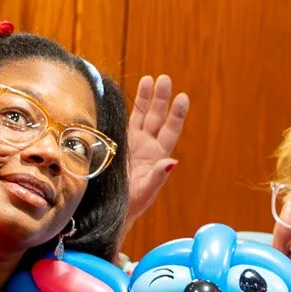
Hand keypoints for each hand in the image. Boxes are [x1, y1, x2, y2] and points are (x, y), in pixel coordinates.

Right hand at [123, 74, 189, 224]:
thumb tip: (172, 161)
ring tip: (149, 79)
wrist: (108, 212)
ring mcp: (131, 144)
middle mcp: (146, 147)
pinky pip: (123, 122)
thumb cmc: (129, 207)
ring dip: (145, 98)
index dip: (177, 114)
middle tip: (165, 79)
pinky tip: (126, 94)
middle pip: (156, 118)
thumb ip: (158, 176)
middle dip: (160, 99)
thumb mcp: (145, 193)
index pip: (170, 131)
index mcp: (157, 157)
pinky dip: (125, 108)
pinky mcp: (115, 144)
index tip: (182, 97)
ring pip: (141, 116)